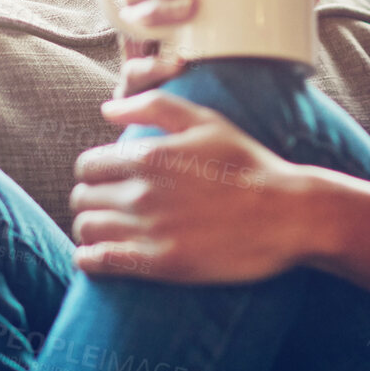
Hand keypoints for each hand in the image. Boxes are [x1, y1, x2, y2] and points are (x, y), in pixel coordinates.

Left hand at [70, 90, 338, 282]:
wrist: (286, 214)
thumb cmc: (248, 164)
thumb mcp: (207, 121)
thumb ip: (153, 106)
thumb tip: (107, 109)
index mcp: (149, 155)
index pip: (87, 165)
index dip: (94, 171)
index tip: (110, 179)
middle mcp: (141, 192)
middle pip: (82, 197)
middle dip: (92, 198)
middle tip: (111, 204)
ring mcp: (148, 230)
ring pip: (86, 229)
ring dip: (91, 227)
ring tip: (109, 228)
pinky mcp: (157, 264)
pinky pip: (97, 262)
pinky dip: (90, 258)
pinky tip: (103, 255)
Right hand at [114, 0, 332, 99]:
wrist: (226, 121)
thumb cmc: (235, 66)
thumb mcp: (258, 29)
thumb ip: (285, 5)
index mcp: (166, 2)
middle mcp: (147, 25)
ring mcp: (141, 56)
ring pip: (131, 26)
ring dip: (156, 13)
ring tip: (190, 11)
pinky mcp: (143, 91)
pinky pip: (134, 78)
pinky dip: (154, 69)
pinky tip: (175, 63)